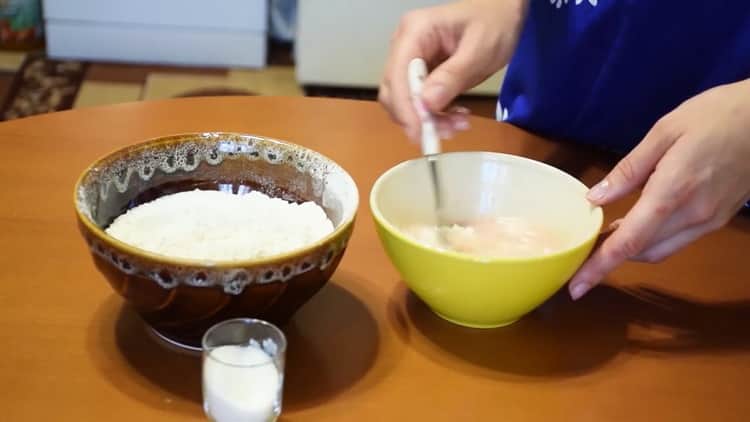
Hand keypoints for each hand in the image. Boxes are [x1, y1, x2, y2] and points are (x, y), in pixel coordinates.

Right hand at [378, 0, 527, 140]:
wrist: (504, 13)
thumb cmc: (495, 22)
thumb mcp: (479, 49)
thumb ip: (453, 76)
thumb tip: (427, 104)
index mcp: (414, 32)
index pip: (397, 75)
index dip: (405, 108)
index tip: (420, 132)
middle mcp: (405, 46)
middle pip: (394, 91)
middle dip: (417, 117)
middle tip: (447, 132)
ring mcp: (411, 60)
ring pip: (405, 101)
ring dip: (428, 120)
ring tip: (460, 124)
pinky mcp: (422, 74)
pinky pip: (419, 102)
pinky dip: (436, 115)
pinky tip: (458, 116)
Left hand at [569, 79, 749, 299]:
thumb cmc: (717, 115)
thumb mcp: (664, 132)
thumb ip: (628, 169)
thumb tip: (595, 198)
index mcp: (672, 192)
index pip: (628, 241)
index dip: (599, 266)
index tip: (576, 286)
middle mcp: (692, 215)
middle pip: (641, 252)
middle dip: (609, 258)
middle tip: (583, 251)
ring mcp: (709, 220)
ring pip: (659, 250)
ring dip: (630, 250)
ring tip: (604, 238)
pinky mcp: (719, 219)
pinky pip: (677, 240)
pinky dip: (651, 240)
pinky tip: (636, 224)